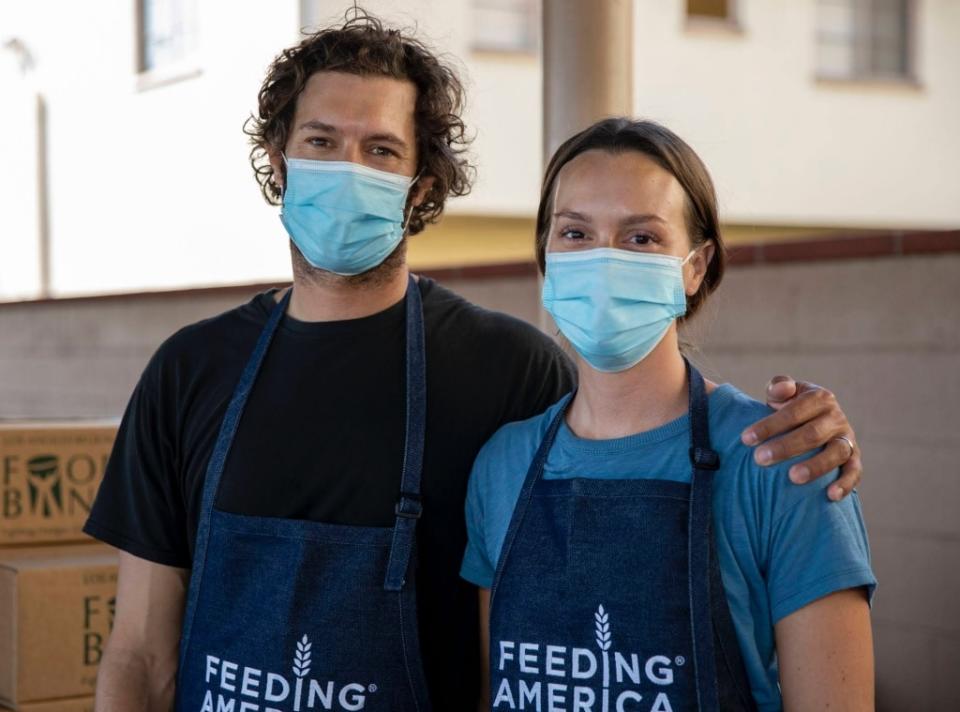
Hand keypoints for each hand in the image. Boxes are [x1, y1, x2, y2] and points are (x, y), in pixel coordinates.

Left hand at [740, 376, 861, 500]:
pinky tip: (831, 495)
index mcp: (818, 398)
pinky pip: (854, 471)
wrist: (811, 421)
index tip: (746, 439)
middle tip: (760, 459)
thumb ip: (779, 386)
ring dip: (815, 466)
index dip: (770, 425)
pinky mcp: (854, 458)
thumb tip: (782, 389)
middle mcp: (836, 417)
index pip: (793, 411)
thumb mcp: (783, 394)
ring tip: (793, 477)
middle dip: (785, 447)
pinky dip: (846, 483)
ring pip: (836, 452)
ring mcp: (847, 438)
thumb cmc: (789, 409)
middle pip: (812, 434)